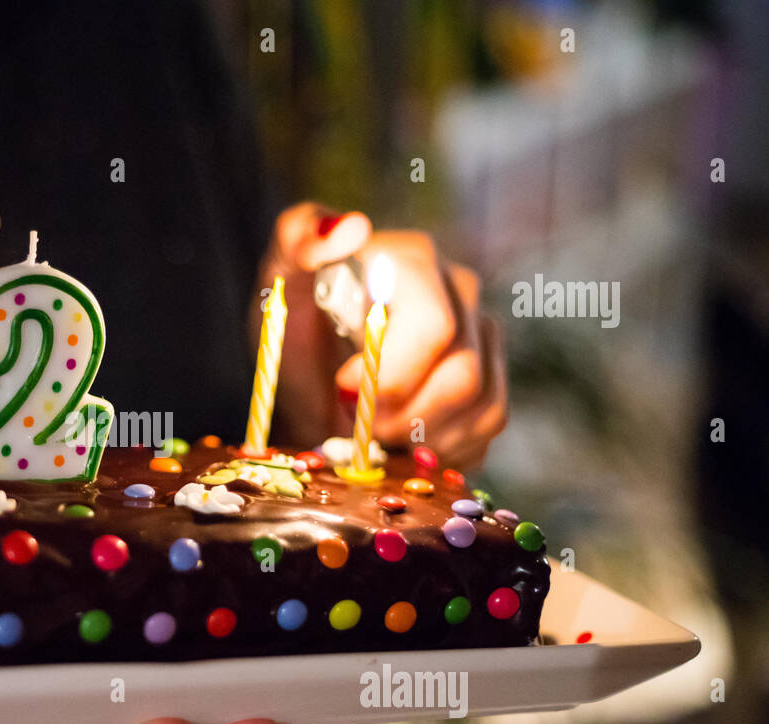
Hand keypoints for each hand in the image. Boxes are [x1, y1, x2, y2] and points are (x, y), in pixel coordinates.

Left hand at [257, 203, 507, 469]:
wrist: (310, 379)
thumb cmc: (295, 328)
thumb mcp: (278, 283)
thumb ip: (298, 240)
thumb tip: (351, 229)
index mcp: (414, 261)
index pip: (434, 325)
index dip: (392, 372)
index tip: (344, 387)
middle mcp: (460, 292)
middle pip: (462, 375)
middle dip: (402, 414)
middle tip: (353, 420)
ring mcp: (483, 338)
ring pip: (480, 405)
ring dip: (418, 436)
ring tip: (373, 431)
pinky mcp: (491, 382)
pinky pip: (487, 427)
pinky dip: (441, 449)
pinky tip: (402, 441)